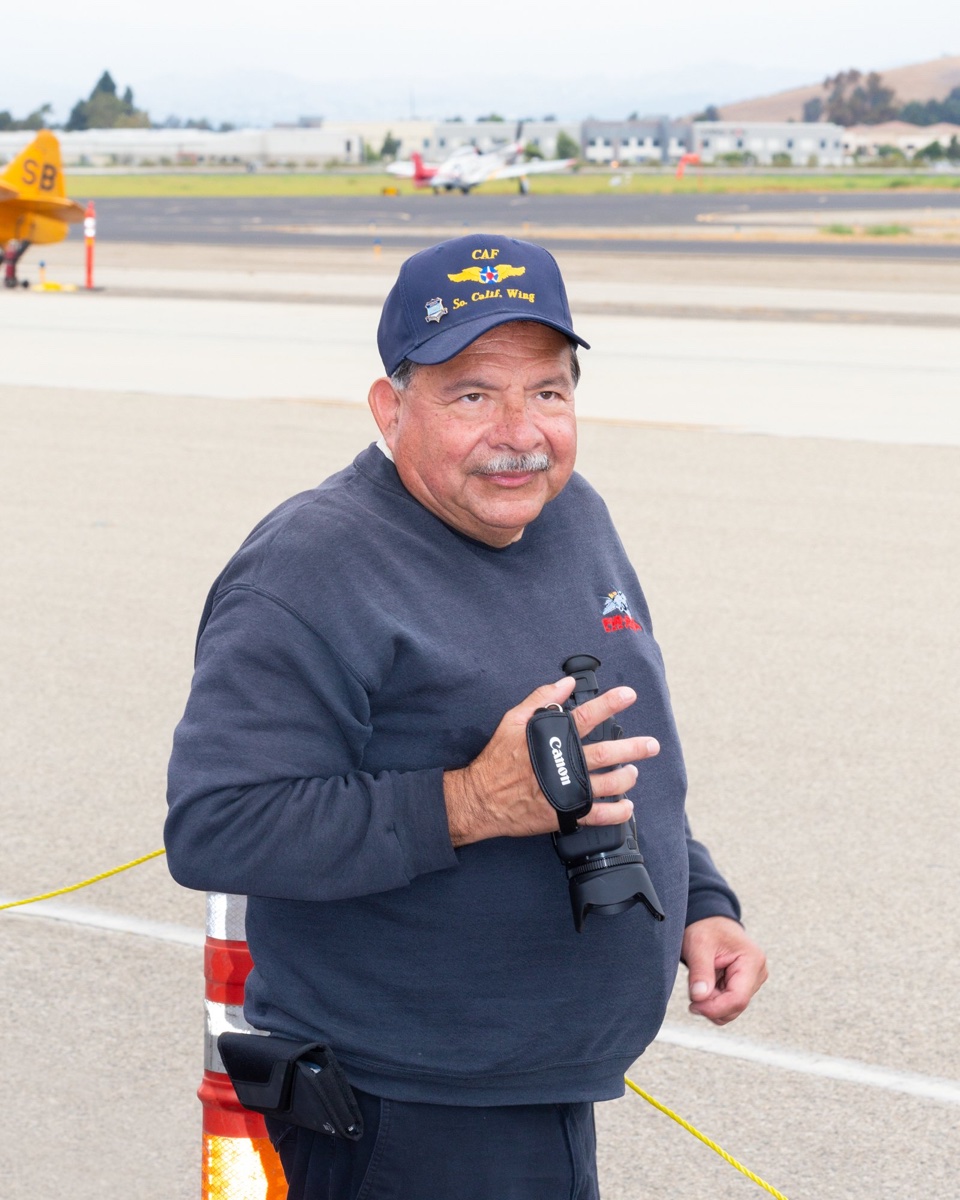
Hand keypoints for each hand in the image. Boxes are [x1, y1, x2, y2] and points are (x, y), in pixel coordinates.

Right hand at [444, 676, 659, 846]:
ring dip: (627, 778)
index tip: (629, 696)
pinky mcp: (565, 814)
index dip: (611, 703)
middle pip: (608, 753)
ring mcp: (567, 791)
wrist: (482, 799)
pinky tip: (626, 807)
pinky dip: (617, 813)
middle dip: (634, 747)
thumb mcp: (513, 720)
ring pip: (609, 785)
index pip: (589, 716)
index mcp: (554, 739)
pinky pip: (599, 816)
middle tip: (651, 745)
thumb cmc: (497, 759)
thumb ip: (541, 700)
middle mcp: (565, 764)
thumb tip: (565, 683)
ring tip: (633, 774)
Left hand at [682, 916, 767, 1024]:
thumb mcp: (698, 945)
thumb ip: (700, 972)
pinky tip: (706, 984)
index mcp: (752, 961)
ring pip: (731, 1009)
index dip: (715, 1008)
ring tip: (700, 981)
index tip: (693, 1006)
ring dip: (711, 1003)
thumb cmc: (706, 929)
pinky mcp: (744, 986)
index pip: (738, 998)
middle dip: (711, 1005)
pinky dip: (714, 1000)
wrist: (710, 922)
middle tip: (693, 990)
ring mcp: (753, 981)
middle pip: (735, 1007)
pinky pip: (728, 1004)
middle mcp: (758, 973)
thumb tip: (699, 997)